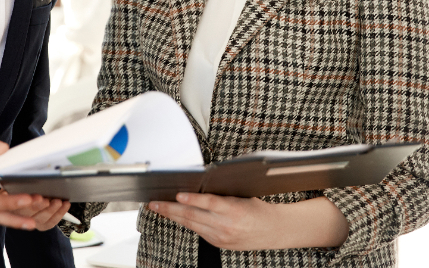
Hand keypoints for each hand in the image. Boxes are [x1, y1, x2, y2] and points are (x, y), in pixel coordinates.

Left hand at [148, 192, 349, 249]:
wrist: (274, 231)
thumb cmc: (259, 209)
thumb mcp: (242, 196)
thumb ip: (221, 194)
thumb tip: (198, 185)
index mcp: (234, 210)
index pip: (209, 203)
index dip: (191, 199)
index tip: (177, 195)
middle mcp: (226, 226)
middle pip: (193, 216)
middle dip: (170, 209)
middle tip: (154, 203)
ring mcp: (221, 237)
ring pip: (191, 225)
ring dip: (172, 216)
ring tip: (158, 208)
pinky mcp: (218, 244)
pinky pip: (197, 231)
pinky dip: (185, 222)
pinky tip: (175, 216)